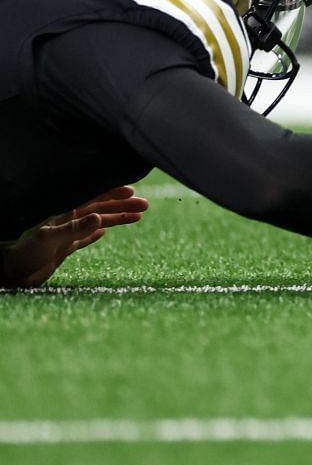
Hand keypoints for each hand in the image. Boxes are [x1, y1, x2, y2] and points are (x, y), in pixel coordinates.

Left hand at [1, 186, 148, 288]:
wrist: (11, 273)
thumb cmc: (23, 252)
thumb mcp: (48, 238)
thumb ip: (74, 229)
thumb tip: (99, 219)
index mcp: (63, 212)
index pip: (93, 197)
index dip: (112, 193)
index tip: (132, 192)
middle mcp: (66, 219)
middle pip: (100, 208)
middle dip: (122, 206)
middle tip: (145, 205)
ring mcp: (66, 233)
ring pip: (97, 221)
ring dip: (116, 218)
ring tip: (137, 216)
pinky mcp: (63, 248)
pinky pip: (85, 237)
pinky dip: (96, 232)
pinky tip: (105, 230)